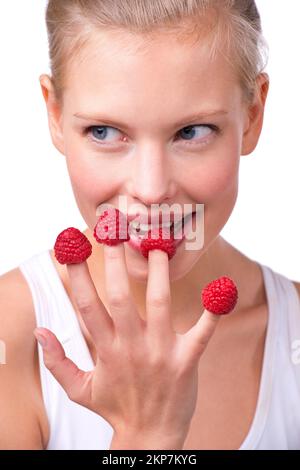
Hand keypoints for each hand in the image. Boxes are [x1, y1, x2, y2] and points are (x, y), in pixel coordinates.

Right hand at [33, 244, 220, 447]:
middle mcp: (131, 346)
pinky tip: (221, 289)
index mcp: (105, 349)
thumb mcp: (79, 389)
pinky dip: (212, 312)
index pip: (86, 305)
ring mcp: (160, 353)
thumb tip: (39, 331)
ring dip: (159, 273)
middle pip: (121, 297)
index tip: (72, 248)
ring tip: (156, 245)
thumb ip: (56, 360)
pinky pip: (202, 333)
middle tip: (114, 229)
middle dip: (115, 261)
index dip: (77, 275)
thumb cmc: (114, 407)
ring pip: (160, 304)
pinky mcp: (186, 361)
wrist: (149, 437)